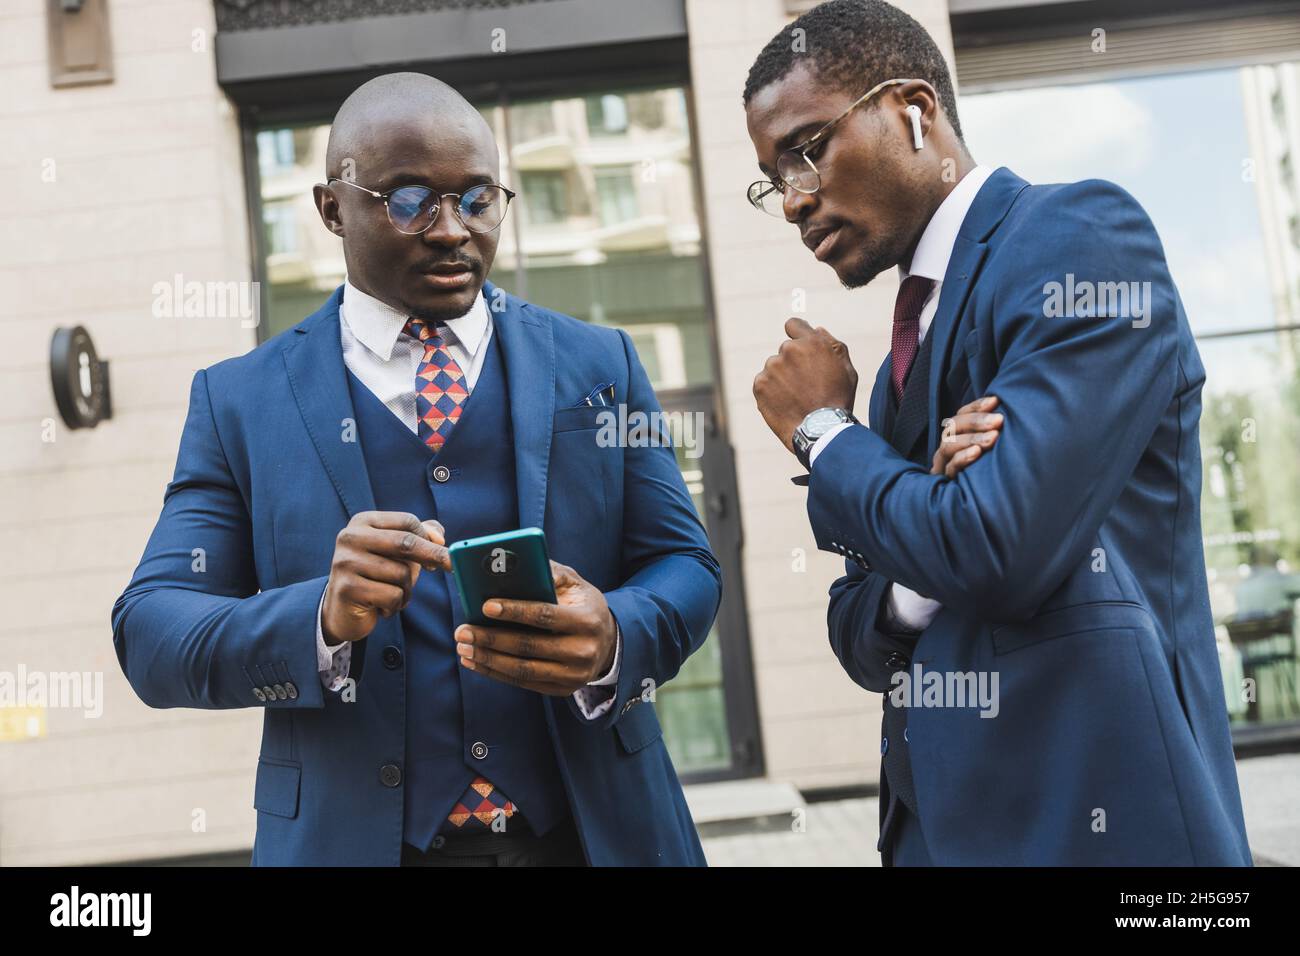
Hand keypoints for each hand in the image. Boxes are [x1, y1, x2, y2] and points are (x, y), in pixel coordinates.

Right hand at [320, 512, 449, 644]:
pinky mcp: (347, 588)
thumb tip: (439, 536)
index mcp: (363, 521)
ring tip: (393, 595)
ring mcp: (346, 562)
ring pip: (401, 573)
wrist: (341, 610)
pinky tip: (382, 607)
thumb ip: (419, 536)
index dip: (429, 538)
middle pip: (406, 543)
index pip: (407, 521)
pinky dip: (395, 605)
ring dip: (407, 590)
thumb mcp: (396, 552)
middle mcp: (350, 537)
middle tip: (451, 567)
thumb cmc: (376, 576)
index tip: (443, 551)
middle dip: (434, 556)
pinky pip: (391, 595)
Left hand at [454, 561, 617, 695]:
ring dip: (487, 659)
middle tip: (462, 631)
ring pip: (522, 669)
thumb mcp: (575, 585)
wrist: (607, 643)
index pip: (545, 616)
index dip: (514, 612)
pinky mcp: (561, 690)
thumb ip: (551, 573)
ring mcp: (573, 675)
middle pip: (529, 646)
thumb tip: (515, 565)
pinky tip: (475, 662)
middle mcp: (583, 651)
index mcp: (587, 620)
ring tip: (463, 647)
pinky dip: (495, 673)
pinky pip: (523, 682)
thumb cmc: (582, 606)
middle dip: (490, 638)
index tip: (485, 606)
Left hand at [753, 317, 857, 453]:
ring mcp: (772, 367)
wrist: (821, 429)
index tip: (798, 347)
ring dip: (782, 378)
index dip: (796, 334)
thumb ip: (832, 345)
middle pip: (785, 351)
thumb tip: (815, 329)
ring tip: (796, 398)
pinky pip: (764, 383)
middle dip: (793, 363)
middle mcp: (788, 350)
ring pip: (774, 368)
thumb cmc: (838, 400)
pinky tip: (785, 403)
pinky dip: (771, 392)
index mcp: (811, 342)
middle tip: (805, 386)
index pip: (793, 325)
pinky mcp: (760, 384)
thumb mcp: (846, 369)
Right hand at [932, 396, 1002, 478]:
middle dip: (976, 421)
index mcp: (957, 436)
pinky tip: (977, 453)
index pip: (961, 414)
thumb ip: (995, 432)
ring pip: (949, 445)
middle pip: (953, 427)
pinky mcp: (946, 483)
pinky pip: (951, 468)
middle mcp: (948, 449)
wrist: (985, 508)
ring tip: (993, 438)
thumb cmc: (993, 472)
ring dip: (972, 439)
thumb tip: (1009, 409)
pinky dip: (963, 458)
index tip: (996, 401)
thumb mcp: (993, 448)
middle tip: (999, 420)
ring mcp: (944, 465)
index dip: (976, 406)